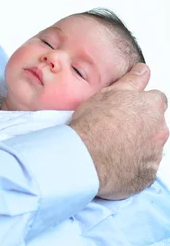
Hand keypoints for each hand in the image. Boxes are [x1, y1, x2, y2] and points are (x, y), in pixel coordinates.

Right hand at [69, 63, 168, 198]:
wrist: (85, 157)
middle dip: (140, 124)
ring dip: (137, 144)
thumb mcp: (110, 92)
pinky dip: (132, 164)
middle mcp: (159, 131)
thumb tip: (143, 70)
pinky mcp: (146, 175)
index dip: (140, 103)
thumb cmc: (94, 123)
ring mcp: (154, 155)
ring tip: (112, 144)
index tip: (126, 108)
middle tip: (115, 126)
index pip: (156, 99)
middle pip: (154, 124)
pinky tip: (114, 160)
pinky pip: (143, 167)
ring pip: (150, 146)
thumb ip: (132, 81)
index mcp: (152, 107)